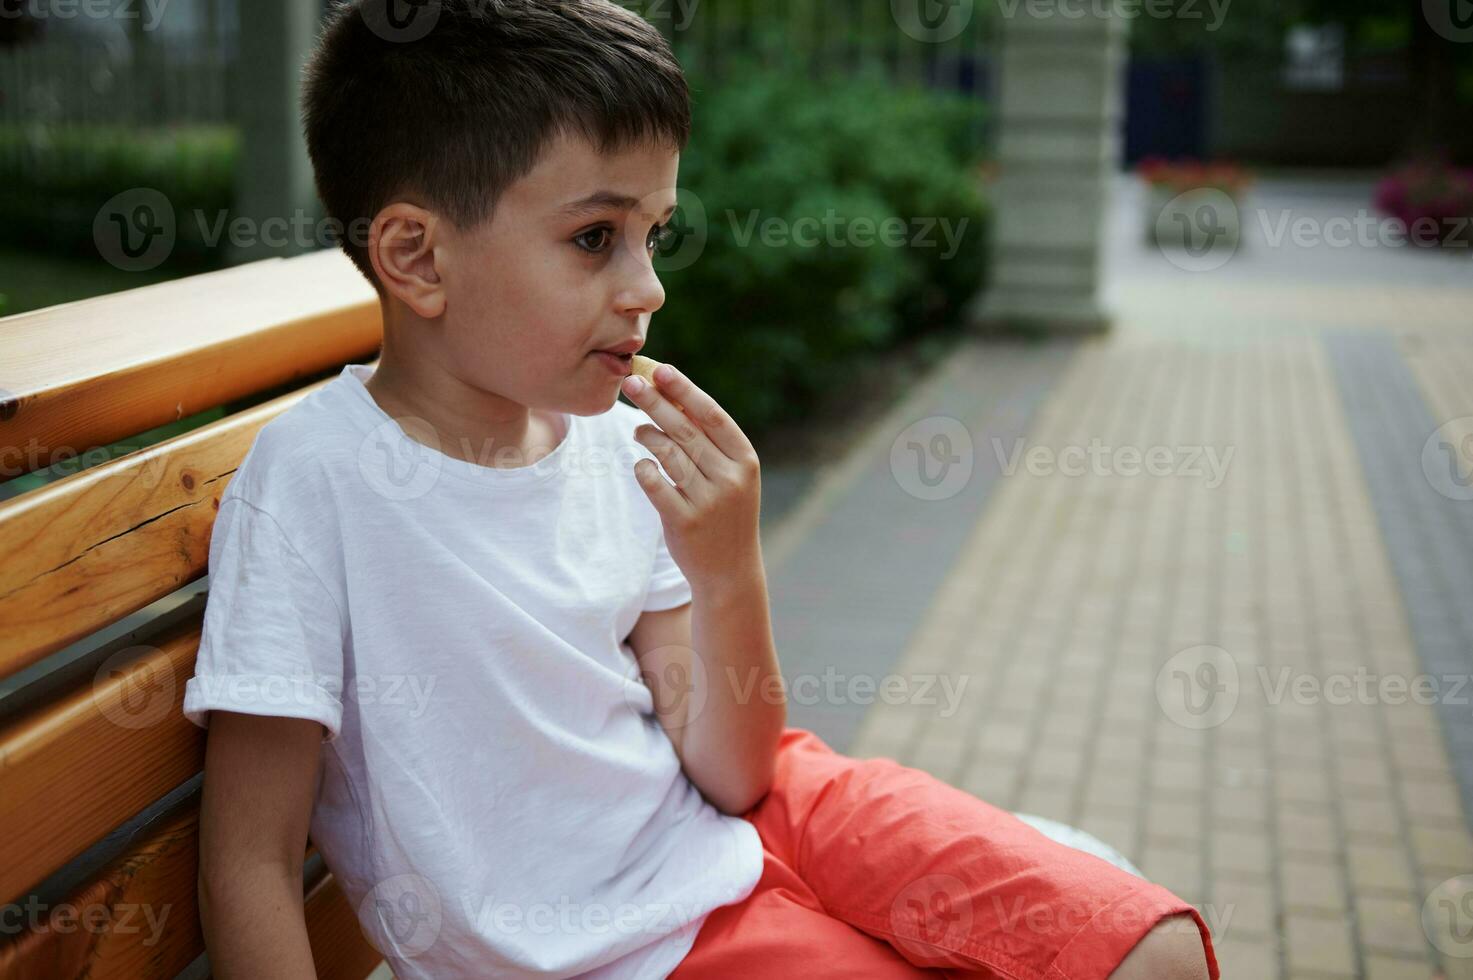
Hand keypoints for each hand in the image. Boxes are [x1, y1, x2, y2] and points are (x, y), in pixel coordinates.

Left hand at [623, 362, 761, 591]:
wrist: (730, 571)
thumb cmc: (726, 514)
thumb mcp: (730, 476)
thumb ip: (709, 442)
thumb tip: (673, 394)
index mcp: (746, 460)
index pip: (712, 415)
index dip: (685, 389)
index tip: (660, 369)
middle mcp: (730, 478)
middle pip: (685, 429)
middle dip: (655, 402)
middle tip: (630, 383)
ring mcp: (708, 501)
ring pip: (667, 453)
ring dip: (646, 435)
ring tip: (638, 430)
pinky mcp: (685, 522)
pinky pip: (653, 483)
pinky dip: (643, 468)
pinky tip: (643, 465)